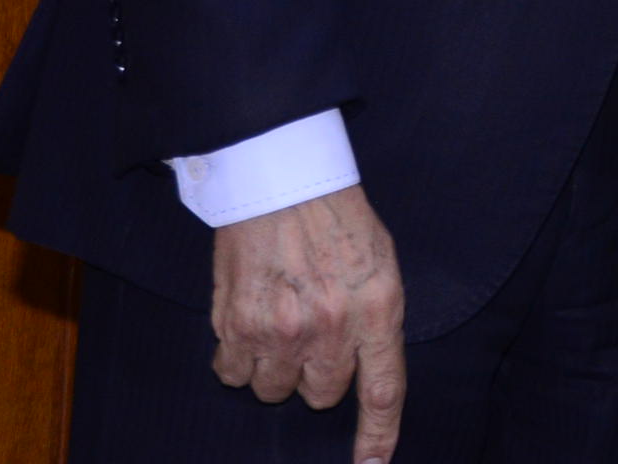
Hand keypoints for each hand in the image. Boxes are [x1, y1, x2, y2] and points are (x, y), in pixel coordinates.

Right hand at [209, 184, 406, 461]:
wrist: (282, 182)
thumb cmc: (338, 221)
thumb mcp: (381, 265)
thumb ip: (375, 319)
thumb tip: (362, 368)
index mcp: (378, 310)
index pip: (384, 391)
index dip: (378, 436)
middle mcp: (331, 328)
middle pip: (322, 395)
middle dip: (318, 374)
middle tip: (313, 332)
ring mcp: (280, 331)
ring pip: (274, 389)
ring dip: (277, 367)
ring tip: (280, 320)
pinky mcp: (236, 326)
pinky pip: (234, 374)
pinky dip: (239, 357)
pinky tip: (249, 321)